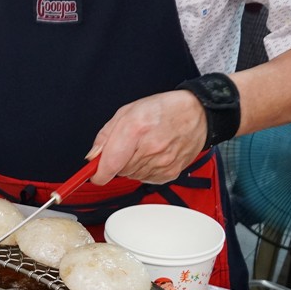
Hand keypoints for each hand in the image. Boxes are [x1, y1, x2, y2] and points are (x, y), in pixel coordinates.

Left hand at [87, 90, 207, 184]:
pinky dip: (145, 170)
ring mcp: (162, 162)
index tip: (95, 173)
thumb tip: (93, 158)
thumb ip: (105, 136)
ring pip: (132, 175)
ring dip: (133, 165)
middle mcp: (150, 148)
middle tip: (130, 145)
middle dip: (118, 161)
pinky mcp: (170, 173)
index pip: (109, 165)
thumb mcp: (127, 112)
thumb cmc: (163, 110)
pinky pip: (146, 179)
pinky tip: (154, 155)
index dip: (98, 173)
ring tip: (145, 147)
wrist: (198, 113)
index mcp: (135, 129)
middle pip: (119, 171)